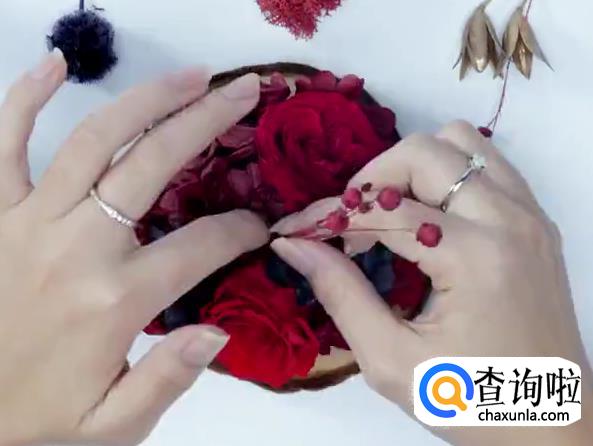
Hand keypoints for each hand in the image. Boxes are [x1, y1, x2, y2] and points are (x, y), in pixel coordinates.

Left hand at [0, 50, 267, 445]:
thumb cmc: (43, 419)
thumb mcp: (114, 423)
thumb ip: (168, 378)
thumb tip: (219, 330)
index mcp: (115, 300)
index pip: (201, 245)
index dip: (241, 230)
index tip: (259, 226)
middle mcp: (77, 249)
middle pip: (154, 165)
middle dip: (208, 122)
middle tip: (243, 92)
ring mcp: (28, 223)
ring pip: (95, 141)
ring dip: (147, 100)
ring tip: (190, 75)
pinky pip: (4, 143)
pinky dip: (24, 99)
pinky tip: (54, 64)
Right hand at [271, 122, 592, 445]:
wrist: (551, 422)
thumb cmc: (470, 401)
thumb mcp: (391, 359)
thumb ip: (339, 293)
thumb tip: (294, 245)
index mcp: (475, 259)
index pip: (384, 209)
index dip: (328, 216)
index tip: (296, 232)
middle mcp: (510, 221)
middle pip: (424, 152)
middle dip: (370, 179)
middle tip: (349, 222)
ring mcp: (531, 215)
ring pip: (460, 142)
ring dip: (412, 166)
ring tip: (388, 211)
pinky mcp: (538, 220)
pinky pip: (487, 163)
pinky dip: (446, 173)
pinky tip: (426, 215)